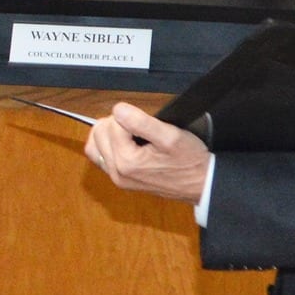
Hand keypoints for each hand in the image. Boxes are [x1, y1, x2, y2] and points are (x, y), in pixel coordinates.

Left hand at [85, 102, 209, 203]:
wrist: (200, 184)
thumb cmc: (189, 162)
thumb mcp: (170, 136)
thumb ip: (141, 122)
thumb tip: (118, 109)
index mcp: (126, 162)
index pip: (113, 123)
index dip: (130, 117)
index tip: (148, 124)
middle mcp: (116, 172)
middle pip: (99, 133)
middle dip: (117, 123)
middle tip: (139, 126)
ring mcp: (116, 178)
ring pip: (94, 146)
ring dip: (108, 133)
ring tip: (129, 131)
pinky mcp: (120, 179)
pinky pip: (100, 157)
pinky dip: (107, 145)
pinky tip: (123, 142)